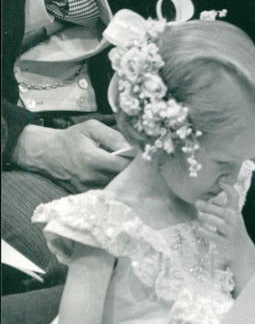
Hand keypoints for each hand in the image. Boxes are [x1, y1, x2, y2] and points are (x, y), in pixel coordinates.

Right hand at [14, 120, 129, 191]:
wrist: (47, 153)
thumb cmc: (71, 139)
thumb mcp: (91, 128)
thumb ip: (112, 136)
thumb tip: (131, 147)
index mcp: (92, 159)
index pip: (123, 165)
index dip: (134, 160)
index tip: (138, 155)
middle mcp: (90, 177)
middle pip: (122, 178)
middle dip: (131, 170)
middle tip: (134, 162)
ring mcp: (88, 188)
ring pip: (116, 186)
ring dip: (122, 178)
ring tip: (122, 168)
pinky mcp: (86, 194)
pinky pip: (107, 191)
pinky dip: (113, 184)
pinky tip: (113, 176)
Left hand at [195, 182, 252, 267]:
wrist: (242, 251)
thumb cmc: (233, 230)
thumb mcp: (231, 217)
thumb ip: (222, 208)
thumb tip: (211, 198)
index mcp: (235, 212)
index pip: (234, 196)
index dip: (228, 188)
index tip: (220, 181)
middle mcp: (234, 220)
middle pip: (221, 211)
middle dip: (208, 206)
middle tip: (197, 203)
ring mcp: (230, 232)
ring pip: (217, 222)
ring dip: (206, 218)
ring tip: (199, 215)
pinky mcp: (224, 242)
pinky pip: (212, 235)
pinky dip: (202, 231)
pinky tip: (195, 228)